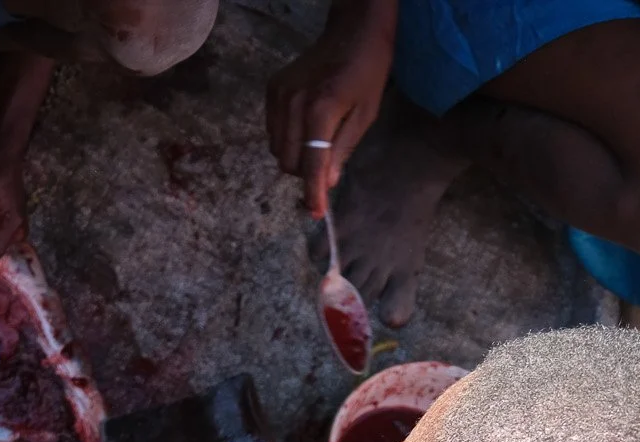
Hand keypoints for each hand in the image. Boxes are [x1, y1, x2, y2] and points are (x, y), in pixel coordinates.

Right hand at [265, 1, 396, 217]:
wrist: (352, 30)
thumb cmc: (368, 70)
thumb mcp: (367, 113)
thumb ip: (343, 149)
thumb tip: (325, 183)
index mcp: (322, 109)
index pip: (312, 163)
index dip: (313, 192)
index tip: (315, 214)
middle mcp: (293, 104)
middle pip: (289, 162)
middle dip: (306, 173)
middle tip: (325, 166)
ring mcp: (278, 97)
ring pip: (277, 150)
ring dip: (295, 157)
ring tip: (316, 143)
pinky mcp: (271, 91)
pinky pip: (272, 131)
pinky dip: (286, 139)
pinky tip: (304, 126)